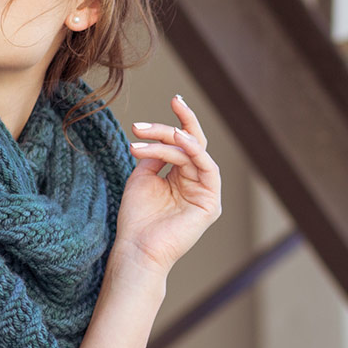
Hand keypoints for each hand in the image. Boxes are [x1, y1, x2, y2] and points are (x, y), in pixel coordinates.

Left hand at [115, 95, 222, 275]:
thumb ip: (154, 156)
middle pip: (195, 143)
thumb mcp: (142, 178)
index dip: (181, 120)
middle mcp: (197, 183)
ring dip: (172, 137)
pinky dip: (194, 151)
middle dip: (184, 120)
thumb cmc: (136, 219)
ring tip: (146, 131)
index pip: (185, 144)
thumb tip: (162, 137)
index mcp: (182, 178)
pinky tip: (177, 140)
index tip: (173, 98)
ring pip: (197, 152)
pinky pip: (208, 168)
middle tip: (173, 99)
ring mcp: (206, 193)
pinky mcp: (211, 204)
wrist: (136, 249)